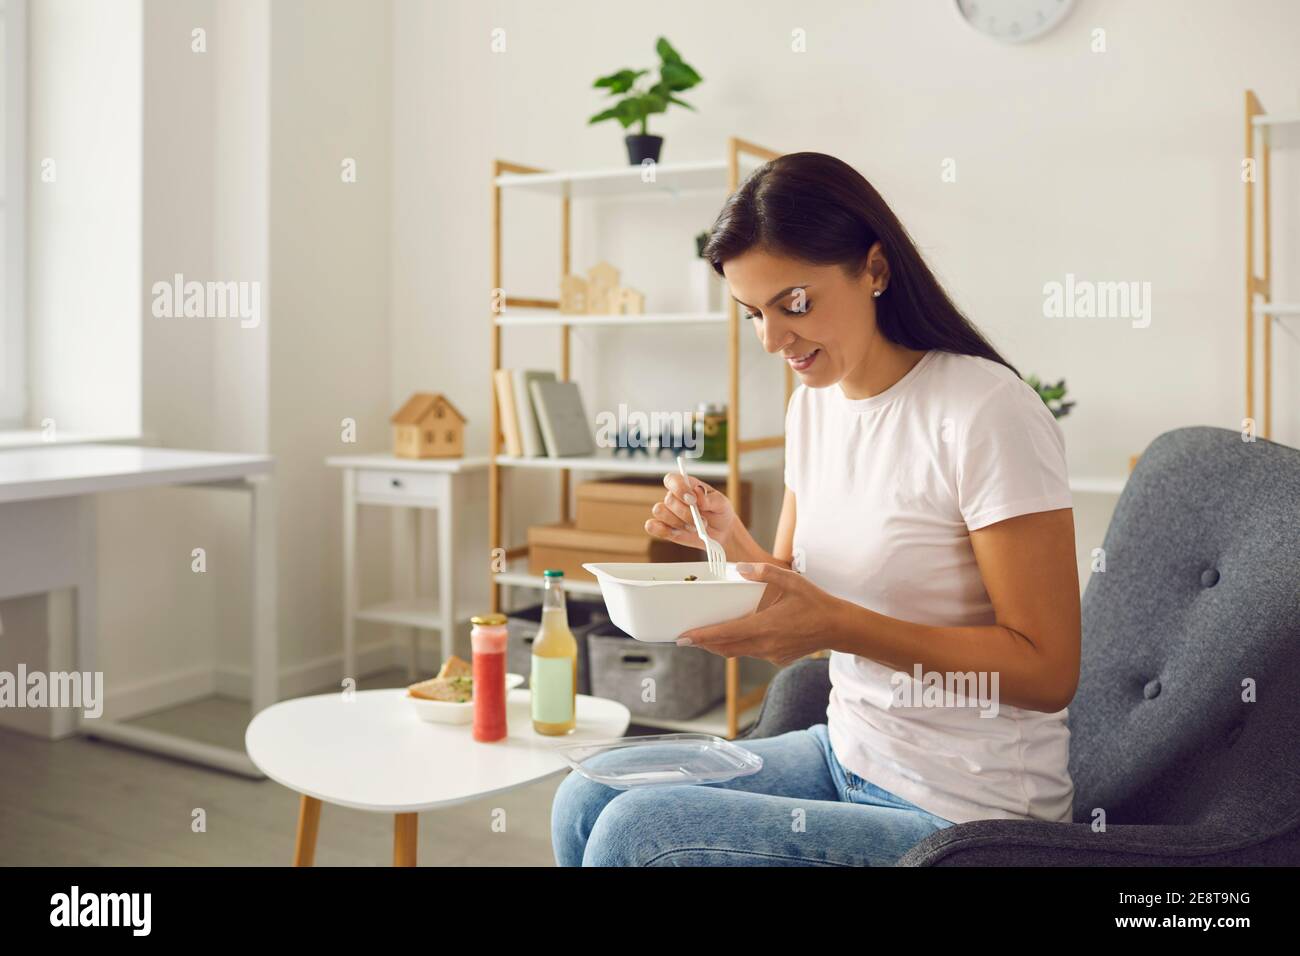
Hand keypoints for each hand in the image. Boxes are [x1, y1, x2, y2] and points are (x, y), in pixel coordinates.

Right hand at [645, 473, 738, 550]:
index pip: (672, 479)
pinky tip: (677, 533)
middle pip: (668, 500)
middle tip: (702, 521)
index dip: (678, 487)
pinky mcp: (665, 528)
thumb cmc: (720, 513)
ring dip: (678, 522)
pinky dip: (661, 530)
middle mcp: (675, 497)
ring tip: (695, 528)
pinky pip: (652, 526)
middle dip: (686, 513)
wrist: (721, 533)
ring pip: (659, 512)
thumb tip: (698, 494)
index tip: (692, 499)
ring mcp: (669, 513)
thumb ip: (711, 498)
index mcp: (687, 486)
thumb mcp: (722, 503)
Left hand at [675, 562, 846, 665]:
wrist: (838, 627)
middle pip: (726, 648)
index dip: (701, 637)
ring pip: (738, 652)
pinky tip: (737, 634)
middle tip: (684, 637)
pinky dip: (740, 645)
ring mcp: (771, 655)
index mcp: (765, 627)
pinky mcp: (777, 659)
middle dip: (704, 643)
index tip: (682, 638)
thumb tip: (740, 569)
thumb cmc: (815, 602)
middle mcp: (765, 645)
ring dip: (720, 645)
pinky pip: (752, 653)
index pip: (725, 634)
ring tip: (704, 636)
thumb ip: (765, 573)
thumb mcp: (792, 581)